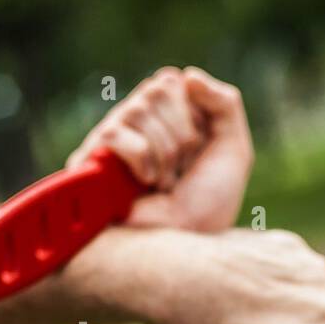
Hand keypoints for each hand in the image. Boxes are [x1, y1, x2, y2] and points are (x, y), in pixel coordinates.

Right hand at [66, 65, 252, 232]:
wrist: (184, 248)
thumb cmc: (207, 206)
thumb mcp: (233, 149)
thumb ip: (225, 103)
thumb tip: (186, 75)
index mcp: (168, 113)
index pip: (175, 82)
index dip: (194, 120)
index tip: (197, 157)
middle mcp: (137, 119)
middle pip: (158, 89)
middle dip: (181, 137)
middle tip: (180, 174)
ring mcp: (113, 137)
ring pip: (139, 108)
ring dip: (164, 155)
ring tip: (162, 185)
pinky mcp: (91, 158)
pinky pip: (117, 133)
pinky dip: (140, 160)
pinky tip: (142, 187)